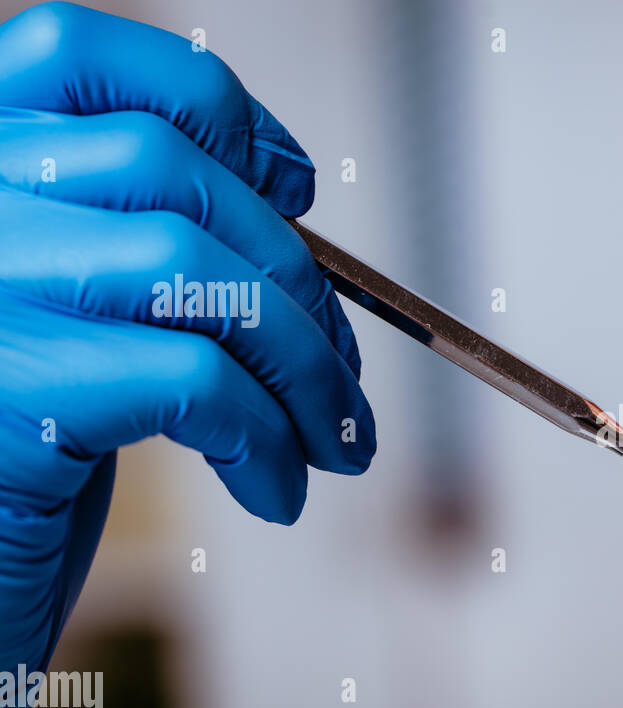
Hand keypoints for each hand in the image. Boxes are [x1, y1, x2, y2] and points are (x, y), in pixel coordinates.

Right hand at [0, 2, 374, 707]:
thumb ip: (142, 252)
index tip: (297, 185)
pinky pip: (192, 381)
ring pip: (199, 271)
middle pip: (172, 175)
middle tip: (344, 375)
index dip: (212, 107)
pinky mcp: (7, 393)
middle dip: (298, 280)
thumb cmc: (7, 473)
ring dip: (306, 365)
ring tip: (339, 440)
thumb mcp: (69, 328)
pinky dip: (268, 440)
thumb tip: (291, 211)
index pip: (78, 57)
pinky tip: (278, 491)